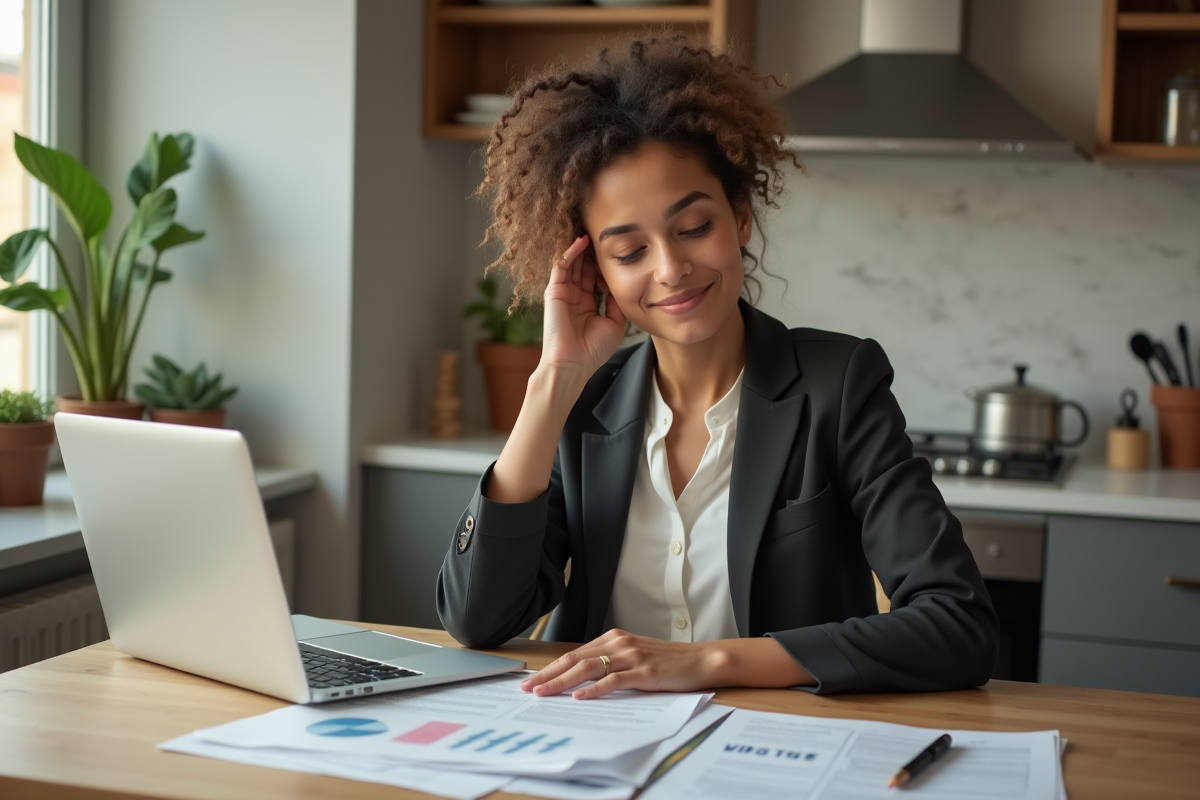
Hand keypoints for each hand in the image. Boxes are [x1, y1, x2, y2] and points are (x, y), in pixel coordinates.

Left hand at [519, 629, 722, 699]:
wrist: (700, 659)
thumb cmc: (667, 661)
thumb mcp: (633, 655)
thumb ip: (609, 661)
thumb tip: (579, 678)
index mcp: (613, 638)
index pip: (574, 654)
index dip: (550, 667)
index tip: (531, 680)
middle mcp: (619, 643)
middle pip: (575, 660)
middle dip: (548, 675)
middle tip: (528, 689)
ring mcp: (631, 657)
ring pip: (588, 669)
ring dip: (562, 682)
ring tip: (544, 693)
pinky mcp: (644, 672)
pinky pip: (614, 680)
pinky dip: (594, 689)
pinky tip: (580, 697)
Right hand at [540, 235, 627, 382]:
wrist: (573, 365)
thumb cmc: (592, 351)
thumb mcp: (614, 324)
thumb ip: (616, 303)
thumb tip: (618, 284)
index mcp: (587, 304)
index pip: (595, 277)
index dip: (604, 263)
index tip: (617, 249)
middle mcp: (574, 296)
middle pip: (584, 266)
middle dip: (593, 251)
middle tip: (604, 233)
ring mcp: (563, 293)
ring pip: (572, 263)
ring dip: (581, 247)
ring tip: (592, 229)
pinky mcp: (554, 292)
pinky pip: (561, 266)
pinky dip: (570, 252)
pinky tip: (581, 241)